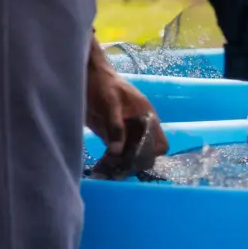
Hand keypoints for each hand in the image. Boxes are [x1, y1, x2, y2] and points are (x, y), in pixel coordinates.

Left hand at [84, 42, 167, 175]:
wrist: (87, 76)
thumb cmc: (104, 85)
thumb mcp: (111, 103)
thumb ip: (115, 127)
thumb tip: (117, 152)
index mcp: (147, 117)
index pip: (159, 143)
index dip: (151, 153)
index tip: (135, 158)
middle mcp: (138, 128)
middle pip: (144, 153)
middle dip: (133, 163)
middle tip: (117, 169)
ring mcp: (124, 132)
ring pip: (129, 155)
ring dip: (120, 165)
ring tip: (107, 172)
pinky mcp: (109, 135)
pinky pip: (114, 153)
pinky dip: (109, 161)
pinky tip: (100, 167)